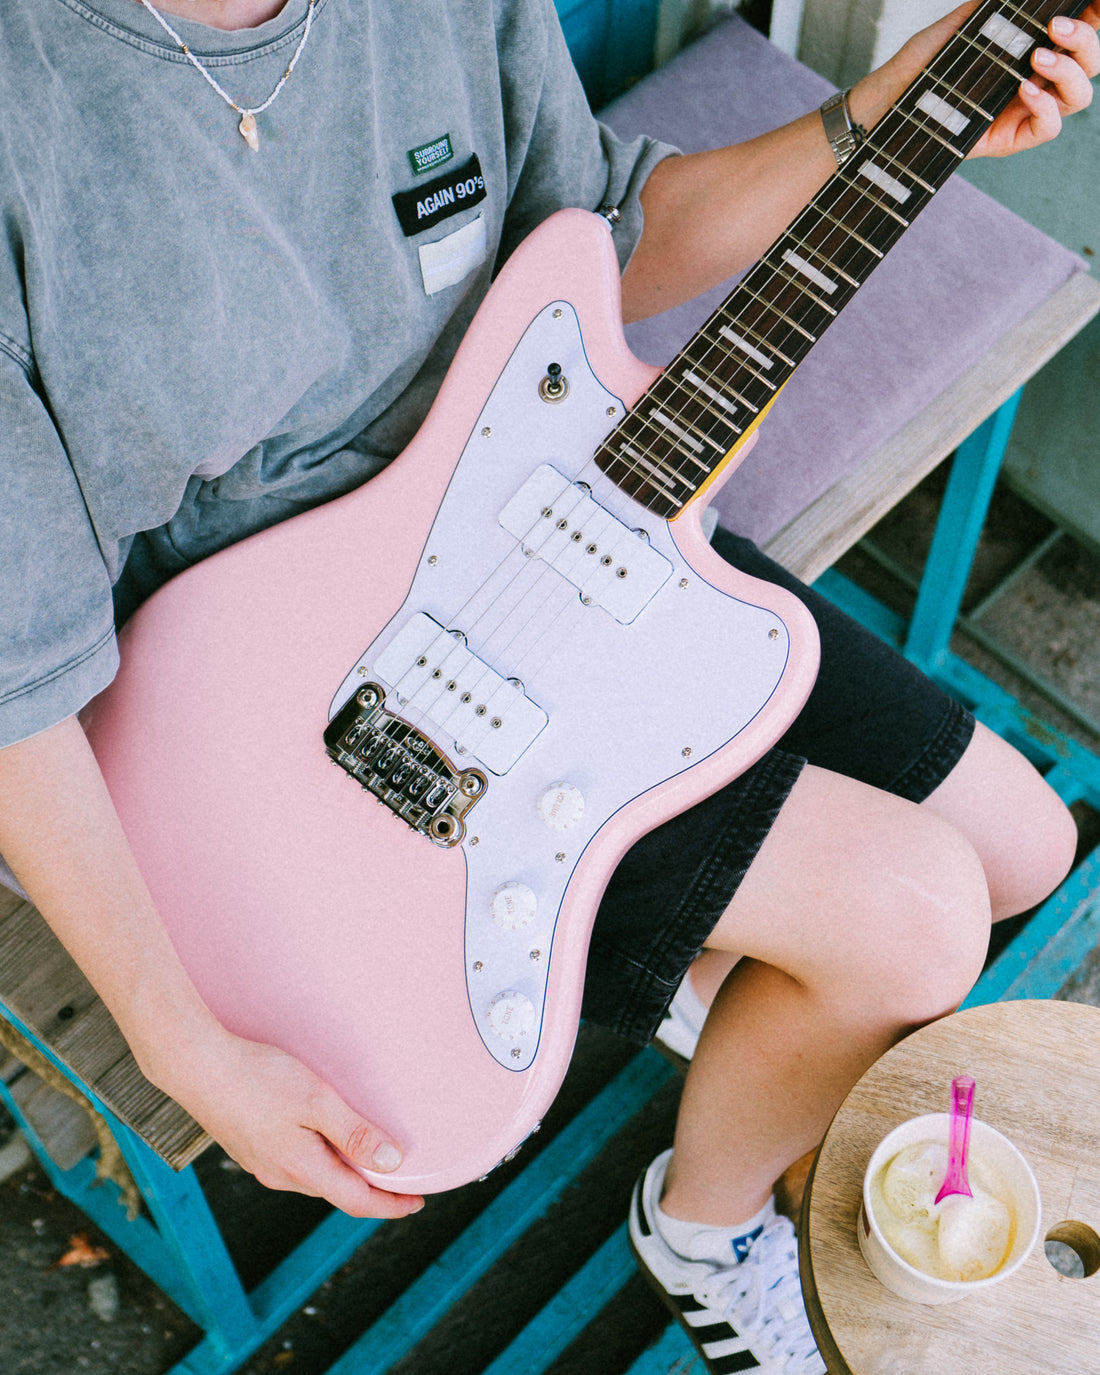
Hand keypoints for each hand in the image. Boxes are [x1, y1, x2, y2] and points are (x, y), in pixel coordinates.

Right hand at [152, 1025, 424, 1218]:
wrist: (197, 1066)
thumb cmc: (258, 1078)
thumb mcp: (316, 1100)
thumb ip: (354, 1134)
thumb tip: (392, 1163)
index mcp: (300, 1168)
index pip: (356, 1200)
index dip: (390, 1205)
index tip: (417, 1203)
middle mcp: (280, 1175)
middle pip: (336, 1192)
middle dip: (370, 1190)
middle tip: (401, 1181)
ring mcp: (261, 1163)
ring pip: (315, 1177)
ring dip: (344, 1174)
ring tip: (368, 1159)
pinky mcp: (250, 1147)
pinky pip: (296, 1163)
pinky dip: (321, 1160)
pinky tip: (324, 1140)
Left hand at [851, 5, 1098, 155]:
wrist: (886, 104)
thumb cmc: (921, 65)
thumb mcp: (962, 24)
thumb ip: (996, 6)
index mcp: (1031, 48)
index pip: (1081, 29)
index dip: (1096, 15)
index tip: (1094, 1)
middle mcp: (1036, 78)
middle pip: (1091, 61)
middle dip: (1087, 39)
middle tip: (1057, 26)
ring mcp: (1025, 111)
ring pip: (1079, 94)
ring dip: (1070, 69)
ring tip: (1038, 55)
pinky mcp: (1010, 140)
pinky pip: (1049, 126)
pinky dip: (1046, 105)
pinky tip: (1025, 88)